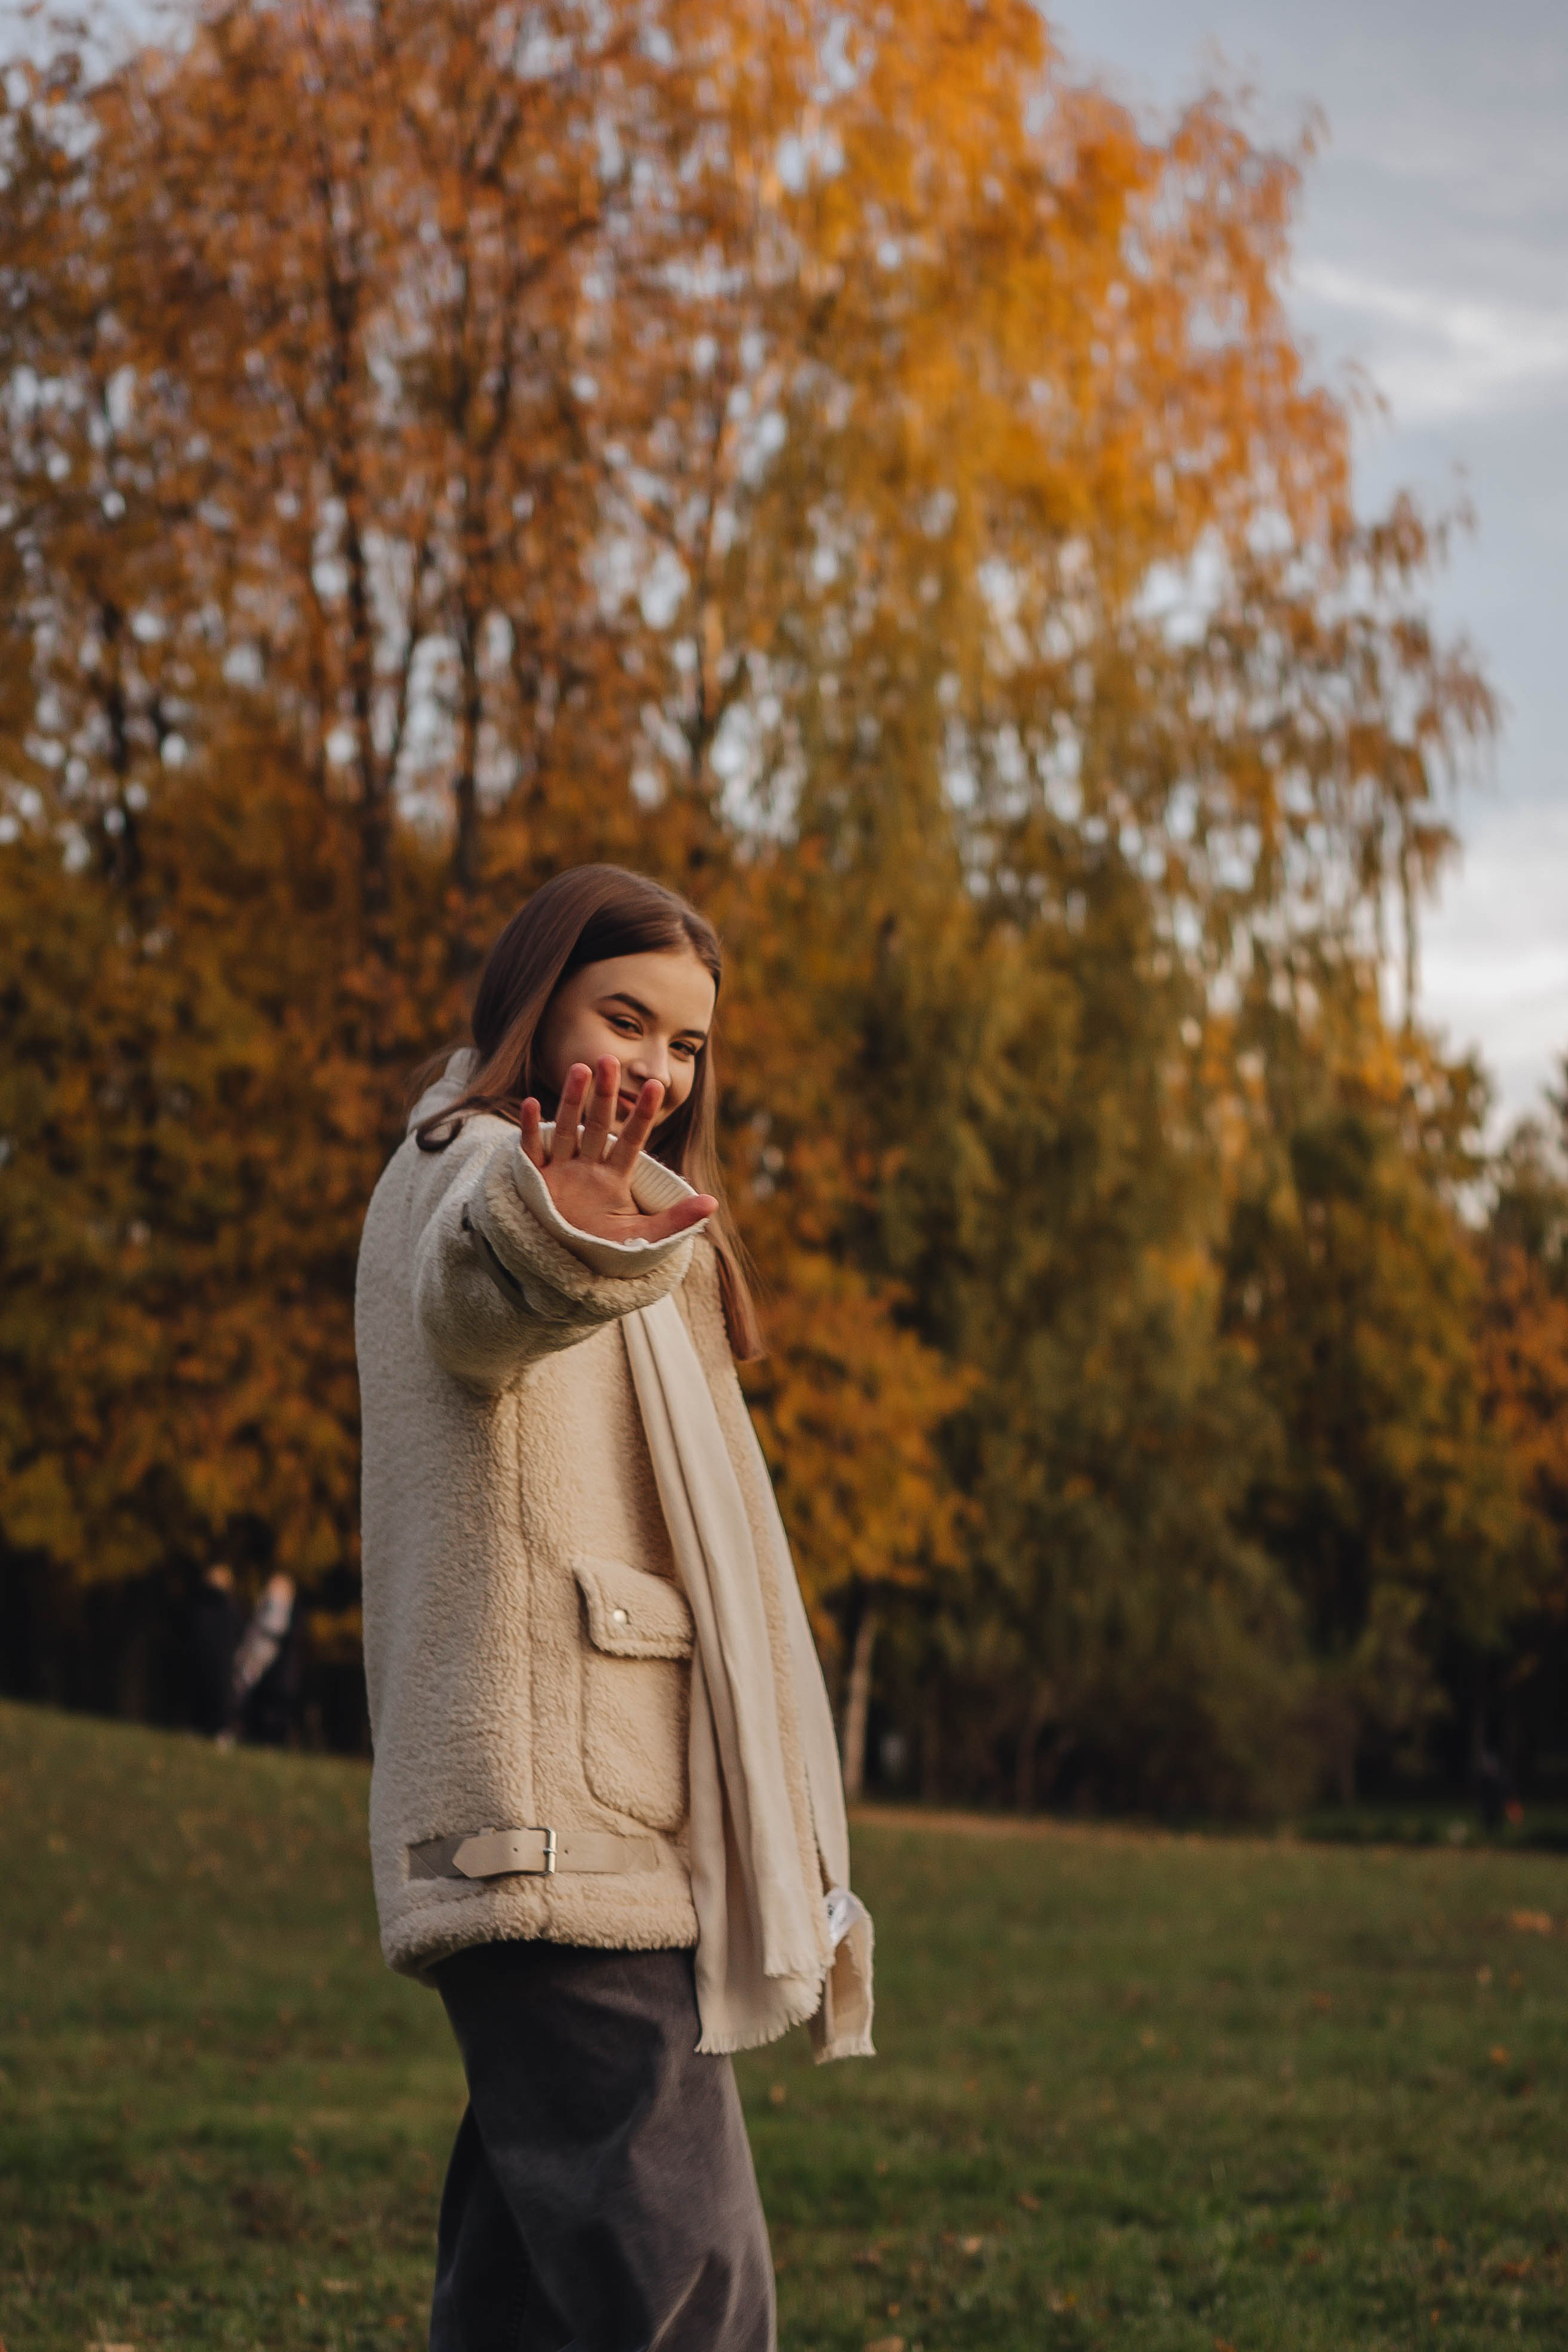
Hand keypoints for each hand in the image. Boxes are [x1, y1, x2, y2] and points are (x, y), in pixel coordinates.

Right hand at [520, 1058, 716, 1247]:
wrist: (565, 1267)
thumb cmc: (603, 1249)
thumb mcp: (642, 1236)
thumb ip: (676, 1219)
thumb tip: (713, 1202)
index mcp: (614, 1177)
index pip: (632, 1140)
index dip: (643, 1114)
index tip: (658, 1085)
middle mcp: (587, 1168)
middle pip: (598, 1125)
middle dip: (605, 1094)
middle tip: (610, 1059)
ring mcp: (560, 1172)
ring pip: (567, 1130)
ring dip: (572, 1100)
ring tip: (581, 1069)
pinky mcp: (535, 1182)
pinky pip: (532, 1151)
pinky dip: (530, 1129)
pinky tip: (531, 1103)